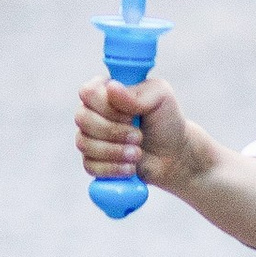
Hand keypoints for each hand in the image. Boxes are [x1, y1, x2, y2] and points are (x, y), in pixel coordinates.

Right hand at [75, 70, 198, 194]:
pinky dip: (112, 169)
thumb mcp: (160, 98)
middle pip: (82, 119)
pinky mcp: (92, 160)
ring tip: (138, 153)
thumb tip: (111, 88)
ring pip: (84, 143)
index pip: (88, 93)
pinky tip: (130, 167)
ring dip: (115, 151)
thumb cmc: (165, 120)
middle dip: (114, 132)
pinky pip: (89, 165)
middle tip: (138, 136)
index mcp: (105, 89)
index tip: (132, 116)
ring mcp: (90, 136)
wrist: (173, 154)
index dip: (108, 107)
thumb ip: (136, 93)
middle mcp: (93, 111)